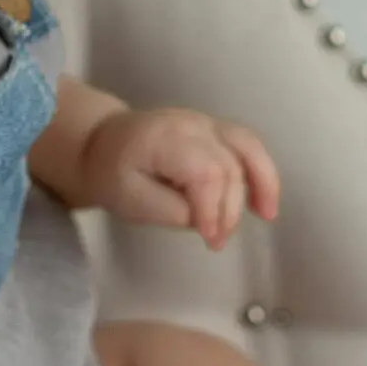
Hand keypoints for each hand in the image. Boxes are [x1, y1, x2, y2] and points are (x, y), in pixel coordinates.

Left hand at [81, 107, 280, 250]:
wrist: (100, 144)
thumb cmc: (112, 174)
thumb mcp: (131, 200)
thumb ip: (172, 211)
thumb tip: (206, 220)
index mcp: (165, 138)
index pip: (205, 172)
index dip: (213, 208)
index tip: (209, 239)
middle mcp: (192, 124)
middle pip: (228, 166)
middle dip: (228, 209)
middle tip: (216, 242)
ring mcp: (207, 122)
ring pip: (248, 147)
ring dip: (263, 183)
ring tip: (266, 216)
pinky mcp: (215, 129)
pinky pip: (247, 145)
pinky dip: (262, 171)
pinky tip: (264, 202)